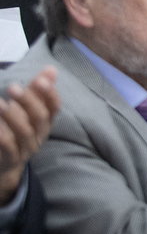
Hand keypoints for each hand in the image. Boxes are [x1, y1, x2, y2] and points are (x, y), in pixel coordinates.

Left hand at [0, 67, 59, 202]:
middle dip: (29, 101)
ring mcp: (26, 149)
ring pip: (25, 132)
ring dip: (13, 116)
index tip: (41, 80)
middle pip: (40, 118)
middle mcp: (39, 135)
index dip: (50, 94)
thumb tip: (51, 68)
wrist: (5, 164)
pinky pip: (9, 147)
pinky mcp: (11, 159)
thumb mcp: (27, 110)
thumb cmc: (15, 131)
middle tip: (13, 87)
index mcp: (45, 122)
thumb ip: (37, 91)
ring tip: (0, 103)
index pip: (54, 107)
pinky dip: (3, 135)